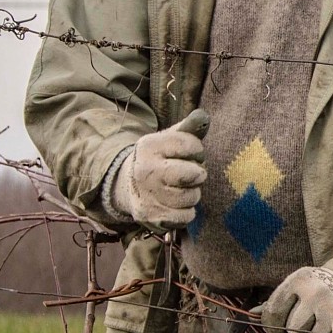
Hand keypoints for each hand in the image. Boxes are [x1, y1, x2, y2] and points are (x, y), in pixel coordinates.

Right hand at [108, 109, 209, 229]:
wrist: (129, 186)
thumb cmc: (160, 159)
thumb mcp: (170, 139)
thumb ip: (189, 128)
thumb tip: (203, 116)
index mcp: (149, 146)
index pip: (192, 145)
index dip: (198, 151)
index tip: (190, 153)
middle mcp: (145, 170)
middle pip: (194, 174)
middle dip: (198, 174)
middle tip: (189, 174)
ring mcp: (147, 195)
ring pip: (192, 197)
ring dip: (192, 194)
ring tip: (179, 189)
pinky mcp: (153, 217)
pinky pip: (187, 216)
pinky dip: (186, 212)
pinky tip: (175, 204)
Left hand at [259, 266, 332, 332]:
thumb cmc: (326, 286)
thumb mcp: (303, 284)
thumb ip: (279, 300)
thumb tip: (251, 314)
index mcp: (300, 280)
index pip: (273, 311)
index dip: (272, 326)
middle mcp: (315, 293)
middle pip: (293, 330)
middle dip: (302, 329)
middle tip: (315, 318)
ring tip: (332, 321)